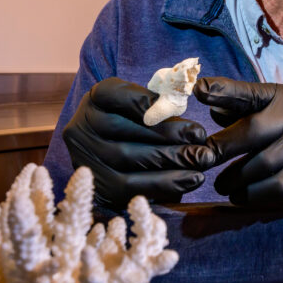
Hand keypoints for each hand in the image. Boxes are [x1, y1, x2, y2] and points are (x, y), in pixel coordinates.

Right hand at [62, 78, 214, 208]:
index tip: (175, 106)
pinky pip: (133, 187)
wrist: (116, 159)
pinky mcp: (99, 189)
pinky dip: (167, 183)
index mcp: (93, 101)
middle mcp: (80, 130)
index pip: (112, 94)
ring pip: (128, 159)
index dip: (142, 101)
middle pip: (122, 130)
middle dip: (167, 134)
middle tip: (201, 136)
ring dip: (171, 159)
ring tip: (202, 158)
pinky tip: (193, 179)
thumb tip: (180, 104)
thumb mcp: (142, 106)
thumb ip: (156, 104)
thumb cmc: (139, 125)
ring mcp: (85, 161)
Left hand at [193, 77, 282, 209]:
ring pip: (264, 163)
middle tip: (203, 160)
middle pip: (255, 128)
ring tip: (222, 185)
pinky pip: (279, 187)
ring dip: (236, 178)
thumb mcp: (278, 116)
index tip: (200, 89)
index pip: (253, 91)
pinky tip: (241, 196)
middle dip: (224, 146)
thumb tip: (212, 108)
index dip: (226, 90)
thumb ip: (246, 112)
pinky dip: (254, 195)